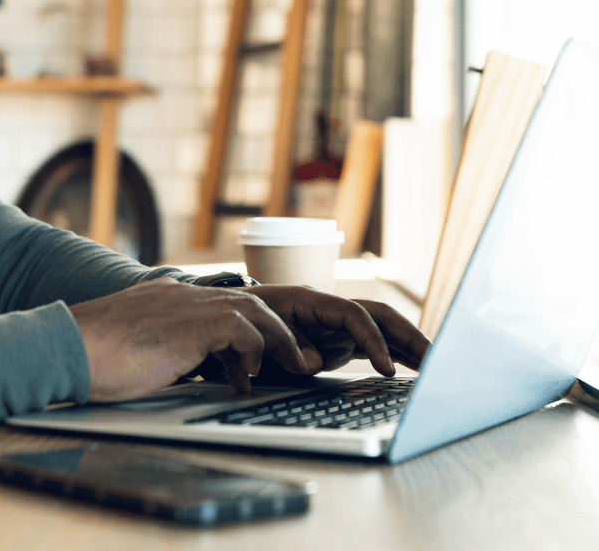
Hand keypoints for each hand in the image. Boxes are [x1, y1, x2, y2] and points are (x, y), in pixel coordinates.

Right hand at [67, 277, 321, 401]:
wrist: (68, 345)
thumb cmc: (90, 356)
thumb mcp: (131, 349)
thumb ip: (157, 349)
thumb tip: (172, 369)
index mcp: (166, 299)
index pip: (219, 304)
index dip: (245, 328)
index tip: (255, 357)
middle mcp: (180, 296)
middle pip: (247, 299)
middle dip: (275, 329)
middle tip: (292, 358)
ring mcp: (186, 305)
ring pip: (253, 309)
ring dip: (276, 340)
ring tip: (289, 367)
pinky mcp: (190, 324)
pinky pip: (242, 329)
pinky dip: (254, 352)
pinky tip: (246, 378)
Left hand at [240, 286, 430, 380]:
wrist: (232, 320)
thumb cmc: (244, 325)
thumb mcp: (260, 336)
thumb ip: (289, 348)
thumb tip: (313, 361)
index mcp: (311, 301)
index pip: (354, 314)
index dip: (373, 340)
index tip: (386, 369)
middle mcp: (329, 309)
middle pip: (379, 314)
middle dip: (408, 335)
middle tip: (436, 362)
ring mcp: (336, 325)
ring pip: (382, 328)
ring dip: (409, 344)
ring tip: (439, 368)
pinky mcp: (338, 341)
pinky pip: (374, 343)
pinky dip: (396, 353)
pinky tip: (417, 368)